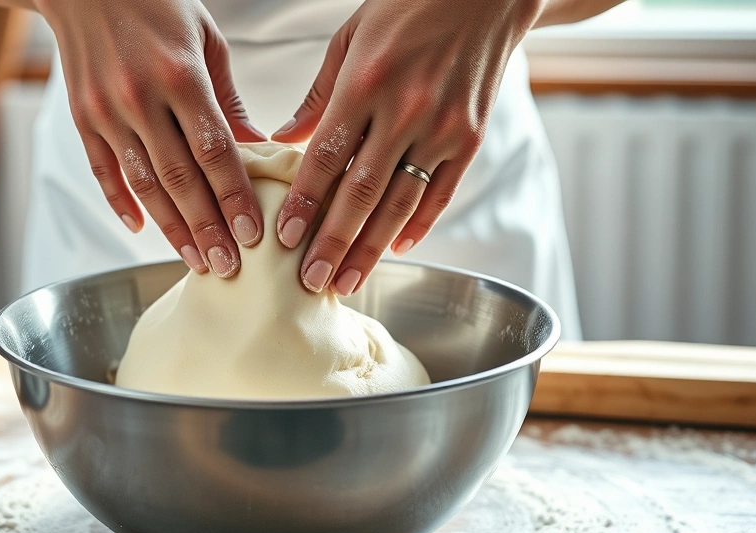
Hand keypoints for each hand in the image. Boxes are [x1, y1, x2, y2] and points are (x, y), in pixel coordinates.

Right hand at [35, 0, 266, 277]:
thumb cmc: (156, 5)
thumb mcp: (206, 41)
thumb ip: (228, 100)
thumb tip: (257, 148)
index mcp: (181, 75)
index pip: (214, 151)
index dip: (234, 197)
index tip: (252, 233)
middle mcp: (140, 97)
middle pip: (179, 178)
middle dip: (206, 228)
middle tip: (227, 266)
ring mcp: (106, 111)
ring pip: (143, 184)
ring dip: (171, 228)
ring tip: (195, 258)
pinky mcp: (83, 118)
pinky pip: (103, 171)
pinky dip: (121, 203)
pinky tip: (141, 229)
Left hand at [272, 0, 541, 293]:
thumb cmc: (407, 9)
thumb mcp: (351, 39)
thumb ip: (319, 95)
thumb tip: (285, 141)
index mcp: (366, 82)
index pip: (326, 156)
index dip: (304, 202)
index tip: (285, 237)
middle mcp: (406, 109)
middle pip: (362, 192)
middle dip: (333, 242)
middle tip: (311, 281)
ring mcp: (443, 128)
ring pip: (400, 203)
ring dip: (370, 248)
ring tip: (346, 281)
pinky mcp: (470, 138)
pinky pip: (440, 193)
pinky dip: (418, 225)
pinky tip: (396, 249)